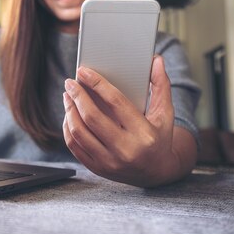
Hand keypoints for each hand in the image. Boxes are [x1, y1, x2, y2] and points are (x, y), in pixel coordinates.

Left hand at [62, 55, 195, 186]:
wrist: (157, 173)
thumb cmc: (159, 137)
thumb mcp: (165, 113)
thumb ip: (161, 86)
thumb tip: (156, 59)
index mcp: (144, 134)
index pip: (116, 102)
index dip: (97, 84)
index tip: (83, 71)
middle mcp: (126, 150)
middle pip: (92, 117)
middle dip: (77, 96)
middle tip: (70, 82)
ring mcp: (110, 162)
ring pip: (79, 132)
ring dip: (69, 110)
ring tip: (68, 96)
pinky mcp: (98, 169)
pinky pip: (74, 146)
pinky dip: (68, 128)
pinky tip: (69, 114)